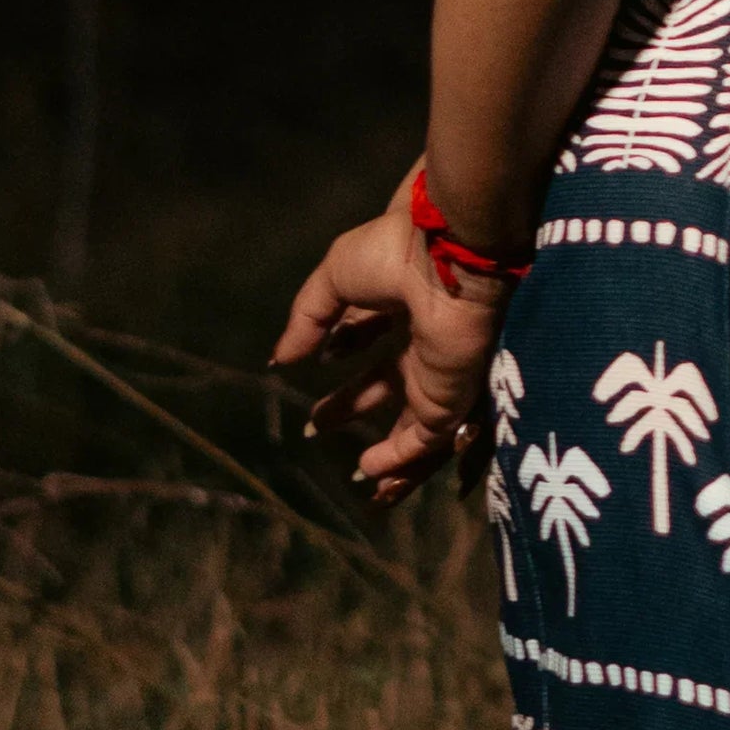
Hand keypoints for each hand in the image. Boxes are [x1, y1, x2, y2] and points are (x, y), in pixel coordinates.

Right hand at [273, 174, 509, 502]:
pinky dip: (399, 459)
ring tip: (353, 475)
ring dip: (385, 448)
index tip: (317, 363)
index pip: (368, 332)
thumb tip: (280, 359)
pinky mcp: (449, 398)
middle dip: (352, 404)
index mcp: (399, 299)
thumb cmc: (392, 254)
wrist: (447, 258)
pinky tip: (369, 471)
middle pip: (385, 382)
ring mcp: (438, 371)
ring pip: (411, 421)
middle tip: (317, 426)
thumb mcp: (334, 278)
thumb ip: (307, 319)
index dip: (342, 349)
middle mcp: (421, 338)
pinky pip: (425, 438)